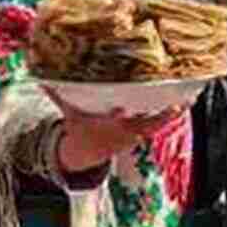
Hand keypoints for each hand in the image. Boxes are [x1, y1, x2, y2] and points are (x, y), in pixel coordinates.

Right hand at [44, 89, 192, 173]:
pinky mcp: (145, 131)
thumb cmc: (81, 126)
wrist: (89, 152)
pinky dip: (174, 113)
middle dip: (157, 116)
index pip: (113, 123)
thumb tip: (38, 75)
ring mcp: (136, 133)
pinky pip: (162, 122)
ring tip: (187, 99)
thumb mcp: (69, 112)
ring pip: (157, 124)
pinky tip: (188, 100)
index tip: (120, 111)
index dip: (118, 119)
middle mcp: (124, 131)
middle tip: (173, 104)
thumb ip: (57, 94)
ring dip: (171, 113)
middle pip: (142, 125)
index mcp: (105, 126)